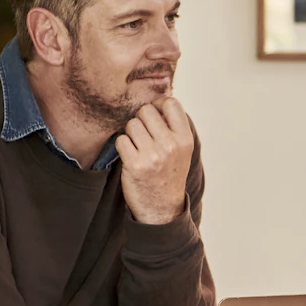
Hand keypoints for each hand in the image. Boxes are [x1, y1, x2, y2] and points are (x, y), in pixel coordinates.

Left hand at [114, 97, 194, 225]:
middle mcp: (170, 144)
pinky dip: (122, 147)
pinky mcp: (135, 164)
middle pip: (146, 110)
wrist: (161, 208)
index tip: (156, 118)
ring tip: (138, 147)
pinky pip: (121, 140)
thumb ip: (173, 126)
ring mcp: (153, 155)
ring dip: (130, 134)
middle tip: (144, 135)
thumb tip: (157, 97)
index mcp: (184, 139)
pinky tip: (130, 157)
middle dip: (141, 120)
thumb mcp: (181, 150)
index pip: (170, 103)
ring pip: (131, 124)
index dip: (159, 106)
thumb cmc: (169, 174)